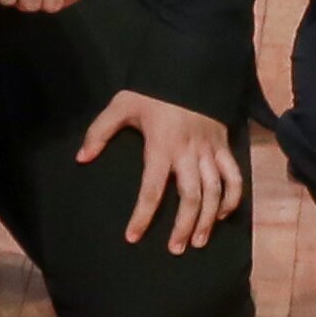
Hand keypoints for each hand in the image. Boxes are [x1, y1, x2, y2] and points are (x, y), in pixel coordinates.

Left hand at [78, 87, 245, 251]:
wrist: (189, 67)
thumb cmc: (152, 91)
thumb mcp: (121, 106)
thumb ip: (100, 132)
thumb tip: (81, 159)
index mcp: (162, 146)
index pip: (152, 189)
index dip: (142, 215)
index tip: (133, 237)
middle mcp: (188, 153)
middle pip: (191, 196)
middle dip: (184, 225)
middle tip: (176, 249)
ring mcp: (209, 150)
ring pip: (215, 191)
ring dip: (209, 219)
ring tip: (199, 241)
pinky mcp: (223, 145)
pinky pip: (234, 175)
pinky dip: (232, 197)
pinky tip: (223, 215)